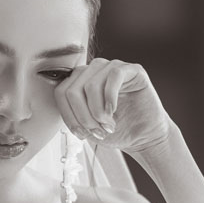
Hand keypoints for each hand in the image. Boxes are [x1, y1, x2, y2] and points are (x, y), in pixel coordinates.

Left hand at [55, 57, 170, 154]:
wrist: (142, 136)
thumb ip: (72, 114)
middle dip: (84, 117)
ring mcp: (112, 66)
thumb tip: (64, 111)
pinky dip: (110, 98)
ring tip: (108, 125)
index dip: (69, 116)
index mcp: (79, 81)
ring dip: (98, 112)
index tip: (81, 133)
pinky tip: (114, 111)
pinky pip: (114, 77)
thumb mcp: (87, 125)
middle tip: (97, 131)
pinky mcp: (132, 69)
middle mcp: (94, 69)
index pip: (61, 92)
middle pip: (73, 90)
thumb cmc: (115, 130)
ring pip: (91, 86)